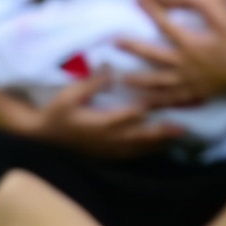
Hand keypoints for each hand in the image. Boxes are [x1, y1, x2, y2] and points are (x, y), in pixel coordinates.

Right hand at [23, 73, 183, 157]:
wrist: (44, 134)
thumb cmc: (57, 111)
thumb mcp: (70, 95)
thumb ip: (91, 83)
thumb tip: (109, 70)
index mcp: (98, 123)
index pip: (124, 118)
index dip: (142, 112)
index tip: (160, 105)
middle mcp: (107, 139)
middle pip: (138, 136)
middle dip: (160, 132)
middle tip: (181, 127)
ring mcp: (107, 149)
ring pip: (138, 148)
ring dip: (158, 143)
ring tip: (178, 136)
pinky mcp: (107, 154)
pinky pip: (131, 155)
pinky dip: (148, 151)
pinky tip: (161, 147)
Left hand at [118, 0, 225, 106]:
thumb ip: (211, 7)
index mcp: (191, 44)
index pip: (166, 25)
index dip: (152, 11)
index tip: (139, 0)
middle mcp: (185, 63)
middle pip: (154, 56)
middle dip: (134, 47)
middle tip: (115, 43)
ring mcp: (189, 80)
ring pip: (159, 81)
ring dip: (139, 80)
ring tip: (122, 80)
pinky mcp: (196, 92)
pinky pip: (173, 98)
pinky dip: (158, 101)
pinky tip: (145, 104)